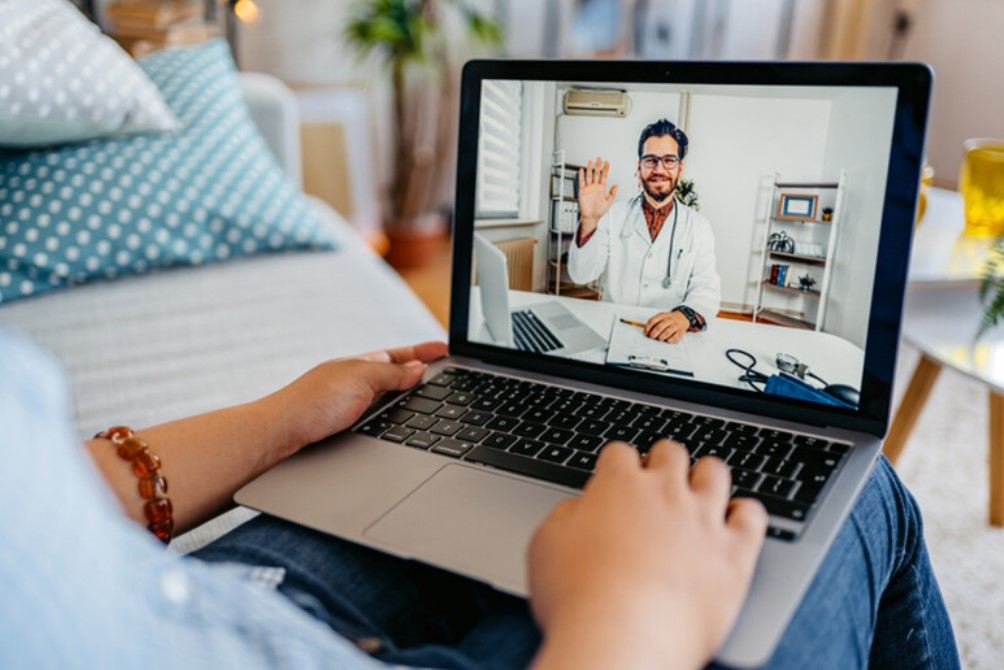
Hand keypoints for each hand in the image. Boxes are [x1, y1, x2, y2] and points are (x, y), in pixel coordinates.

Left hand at [267, 341, 447, 454]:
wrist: (281, 435)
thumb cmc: (314, 403)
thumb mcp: (361, 379)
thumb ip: (392, 373)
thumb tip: (418, 369)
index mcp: (360, 364)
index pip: (400, 355)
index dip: (423, 352)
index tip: (446, 349)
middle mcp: (354, 382)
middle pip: (395, 373)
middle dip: (418, 369)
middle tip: (442, 366)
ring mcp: (348, 404)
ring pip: (387, 395)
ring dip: (407, 391)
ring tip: (428, 391)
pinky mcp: (343, 427)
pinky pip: (379, 415)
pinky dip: (394, 412)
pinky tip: (397, 421)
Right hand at [528, 441, 766, 669]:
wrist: (622, 642)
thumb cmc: (577, 601)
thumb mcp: (546, 547)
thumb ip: (566, 516)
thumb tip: (580, 509)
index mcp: (617, 486)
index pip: (620, 452)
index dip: (616, 466)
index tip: (615, 480)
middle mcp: (665, 493)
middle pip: (671, 452)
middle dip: (662, 463)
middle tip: (656, 484)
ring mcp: (703, 520)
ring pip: (715, 472)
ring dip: (706, 477)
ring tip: (699, 492)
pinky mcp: (735, 554)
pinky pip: (752, 515)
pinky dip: (745, 513)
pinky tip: (735, 521)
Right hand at [577, 155, 617, 234]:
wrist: (591, 216)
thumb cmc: (599, 211)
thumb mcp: (608, 202)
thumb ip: (612, 193)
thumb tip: (616, 186)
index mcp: (602, 188)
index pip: (604, 176)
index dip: (606, 169)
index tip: (607, 163)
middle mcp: (595, 187)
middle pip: (597, 173)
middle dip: (598, 166)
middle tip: (599, 159)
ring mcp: (589, 188)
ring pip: (589, 176)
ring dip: (590, 168)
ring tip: (591, 162)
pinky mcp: (583, 191)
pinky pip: (582, 182)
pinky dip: (581, 176)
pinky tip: (582, 170)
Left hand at [645, 310, 690, 342]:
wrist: (682, 318)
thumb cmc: (669, 319)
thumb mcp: (661, 317)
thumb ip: (654, 323)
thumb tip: (646, 332)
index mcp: (662, 315)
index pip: (652, 321)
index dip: (647, 328)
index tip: (645, 333)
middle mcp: (669, 319)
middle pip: (659, 327)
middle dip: (653, 334)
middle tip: (652, 337)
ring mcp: (675, 325)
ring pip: (666, 333)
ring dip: (661, 337)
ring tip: (659, 338)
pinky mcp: (680, 332)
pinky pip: (674, 337)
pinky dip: (669, 340)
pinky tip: (667, 340)